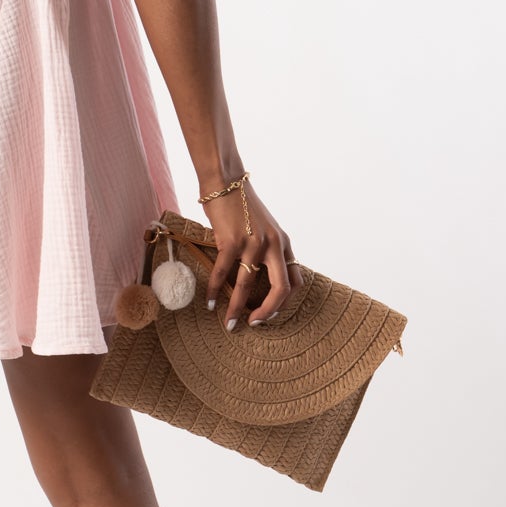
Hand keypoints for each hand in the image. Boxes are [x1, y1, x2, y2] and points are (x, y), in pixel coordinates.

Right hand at [202, 183, 298, 330]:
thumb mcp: (263, 227)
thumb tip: (256, 276)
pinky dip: (216, 291)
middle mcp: (273, 244)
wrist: (225, 182)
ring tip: (229, 322)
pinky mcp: (232, 240)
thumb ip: (266, 249)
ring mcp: (253, 242)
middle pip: (281, 288)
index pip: (295, 280)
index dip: (284, 302)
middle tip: (255, 324)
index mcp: (283, 243)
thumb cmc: (241, 205)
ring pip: (248, 285)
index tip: (270, 313)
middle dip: (269, 312)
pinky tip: (210, 302)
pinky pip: (223, 273)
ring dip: (237, 308)